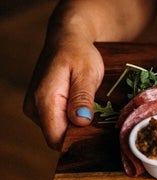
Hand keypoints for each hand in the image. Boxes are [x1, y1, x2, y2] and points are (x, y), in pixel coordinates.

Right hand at [24, 34, 104, 149]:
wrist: (68, 38)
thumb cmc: (79, 53)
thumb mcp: (87, 73)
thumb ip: (82, 98)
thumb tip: (80, 122)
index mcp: (44, 100)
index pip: (56, 138)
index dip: (76, 141)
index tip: (97, 135)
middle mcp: (33, 107)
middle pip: (56, 137)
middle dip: (78, 134)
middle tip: (100, 121)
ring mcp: (35, 108)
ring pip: (57, 131)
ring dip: (75, 126)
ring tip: (92, 109)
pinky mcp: (40, 107)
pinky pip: (56, 122)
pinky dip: (71, 120)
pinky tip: (84, 108)